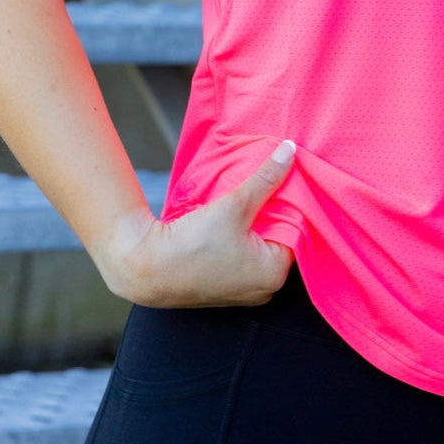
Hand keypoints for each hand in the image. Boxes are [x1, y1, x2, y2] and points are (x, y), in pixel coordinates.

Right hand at [98, 140, 297, 306]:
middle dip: (273, 214)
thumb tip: (289, 151)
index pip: (297, 231)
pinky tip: (231, 222)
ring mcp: (244, 292)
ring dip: (256, 227)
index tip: (282, 184)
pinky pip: (244, 259)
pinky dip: (242, 240)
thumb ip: (265, 178)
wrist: (146, 268)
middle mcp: (265, 289)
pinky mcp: (226, 289)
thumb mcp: (235, 204)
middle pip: (279, 241)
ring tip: (247, 202)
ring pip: (260, 249)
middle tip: (265, 189)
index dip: (290, 205)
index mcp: (274, 274)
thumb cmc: (192, 243)